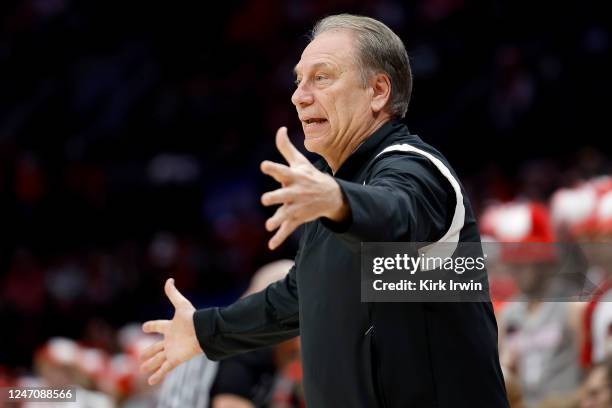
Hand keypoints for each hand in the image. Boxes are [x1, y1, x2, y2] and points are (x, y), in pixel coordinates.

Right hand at [140, 278, 202, 384]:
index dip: (151, 326)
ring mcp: (172, 351)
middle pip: (156, 347)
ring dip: (150, 365)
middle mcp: (170, 340)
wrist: (204, 332)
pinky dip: (157, 376)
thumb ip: (173, 294)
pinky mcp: (175, 359)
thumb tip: (169, 279)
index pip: (158, 326)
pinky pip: (164, 369)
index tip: (145, 326)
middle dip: (148, 352)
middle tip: (139, 357)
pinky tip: (150, 382)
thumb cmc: (193, 319)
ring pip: (158, 359)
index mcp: (170, 327)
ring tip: (142, 369)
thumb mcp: (182, 305)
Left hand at [260, 127, 348, 249]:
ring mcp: (297, 206)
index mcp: (294, 177)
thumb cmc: (311, 176)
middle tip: (265, 199)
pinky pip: (288, 229)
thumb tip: (280, 129)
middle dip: (275, 197)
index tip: (264, 165)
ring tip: (269, 225)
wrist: (332, 196)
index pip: (282, 171)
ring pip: (286, 214)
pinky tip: (271, 244)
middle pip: (284, 195)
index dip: (273, 168)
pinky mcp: (297, 218)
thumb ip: (286, 148)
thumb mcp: (300, 162)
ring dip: (278, 220)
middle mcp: (295, 192)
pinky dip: (280, 237)